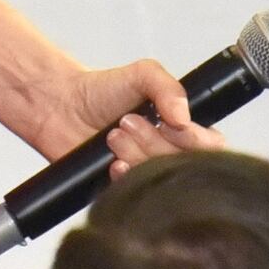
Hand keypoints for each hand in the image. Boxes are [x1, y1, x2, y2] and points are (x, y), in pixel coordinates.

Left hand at [30, 59, 224, 174]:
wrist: (59, 107)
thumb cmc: (101, 91)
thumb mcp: (141, 74)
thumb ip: (167, 87)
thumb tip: (184, 116)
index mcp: (182, 127)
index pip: (209, 146)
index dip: (191, 139)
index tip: (166, 122)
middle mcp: (168, 151)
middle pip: (183, 164)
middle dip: (154, 143)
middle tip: (127, 122)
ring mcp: (148, 171)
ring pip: (161, 179)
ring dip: (136, 155)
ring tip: (112, 136)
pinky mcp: (127, 188)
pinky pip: (138, 193)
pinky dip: (125, 177)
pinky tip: (111, 162)